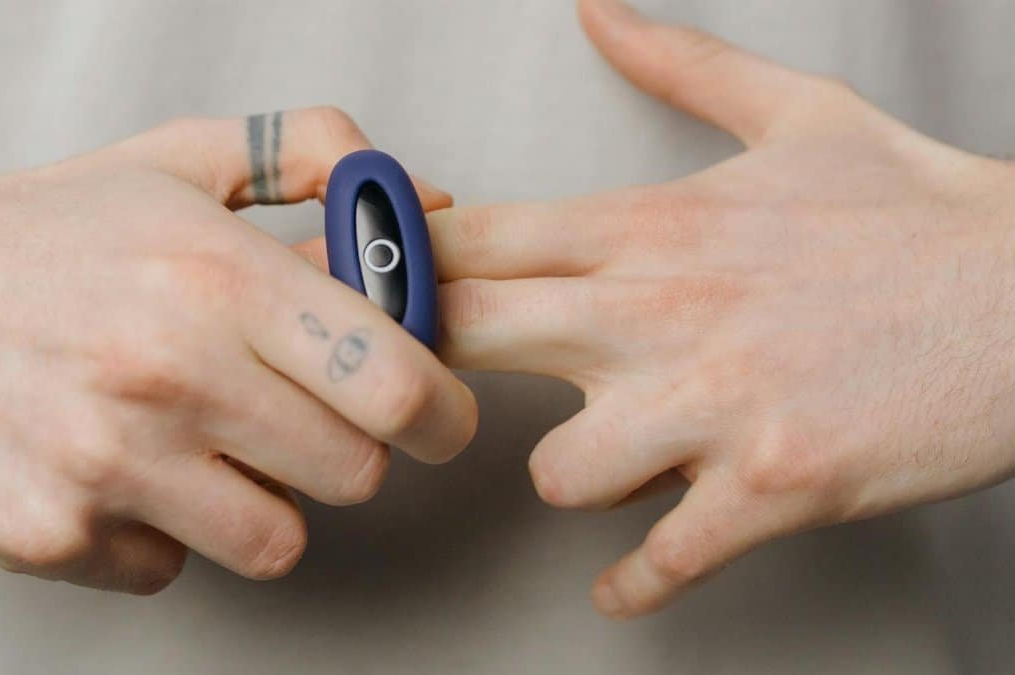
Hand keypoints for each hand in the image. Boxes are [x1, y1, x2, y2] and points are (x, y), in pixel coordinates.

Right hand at [0, 106, 474, 592]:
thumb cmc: (44, 232)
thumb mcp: (177, 160)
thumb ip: (310, 156)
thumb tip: (423, 201)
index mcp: (217, 274)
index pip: (396, 382)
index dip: (441, 413)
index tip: (436, 418)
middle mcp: (168, 370)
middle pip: (354, 473)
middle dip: (346, 451)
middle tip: (297, 417)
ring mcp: (108, 463)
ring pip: (275, 540)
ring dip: (259, 501)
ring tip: (203, 442)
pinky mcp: (54, 533)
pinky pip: (171, 566)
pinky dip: (161, 531)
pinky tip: (121, 470)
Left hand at [429, 0, 1014, 617]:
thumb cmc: (915, 211)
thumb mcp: (795, 111)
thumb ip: (679, 63)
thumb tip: (602, 11)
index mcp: (652, 227)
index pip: (475, 240)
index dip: (397, 264)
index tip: (366, 285)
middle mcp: (661, 313)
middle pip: (469, 335)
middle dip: (427, 362)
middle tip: (422, 385)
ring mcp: (714, 406)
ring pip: (554, 471)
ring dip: (568, 473)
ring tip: (604, 461)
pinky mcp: (772, 486)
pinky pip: (662, 560)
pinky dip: (636, 582)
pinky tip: (629, 578)